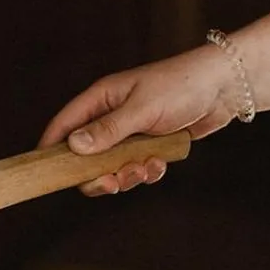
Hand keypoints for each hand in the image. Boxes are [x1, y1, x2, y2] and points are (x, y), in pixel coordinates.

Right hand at [40, 45, 234, 195]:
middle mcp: (111, 116)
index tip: (45, 172)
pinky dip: (146, 172)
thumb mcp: (142, 109)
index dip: (51, 148)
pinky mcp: (150, 144)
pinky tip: (160, 164)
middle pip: (86, 155)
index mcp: (102, 99)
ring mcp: (130, 132)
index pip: (64, 124)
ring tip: (146, 169)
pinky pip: (136, 167)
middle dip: (97, 174)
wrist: (224, 88)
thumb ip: (108, 130)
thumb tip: (73, 146)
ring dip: (126, 175)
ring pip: (112, 166)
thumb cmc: (181, 86)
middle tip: (112, 184)